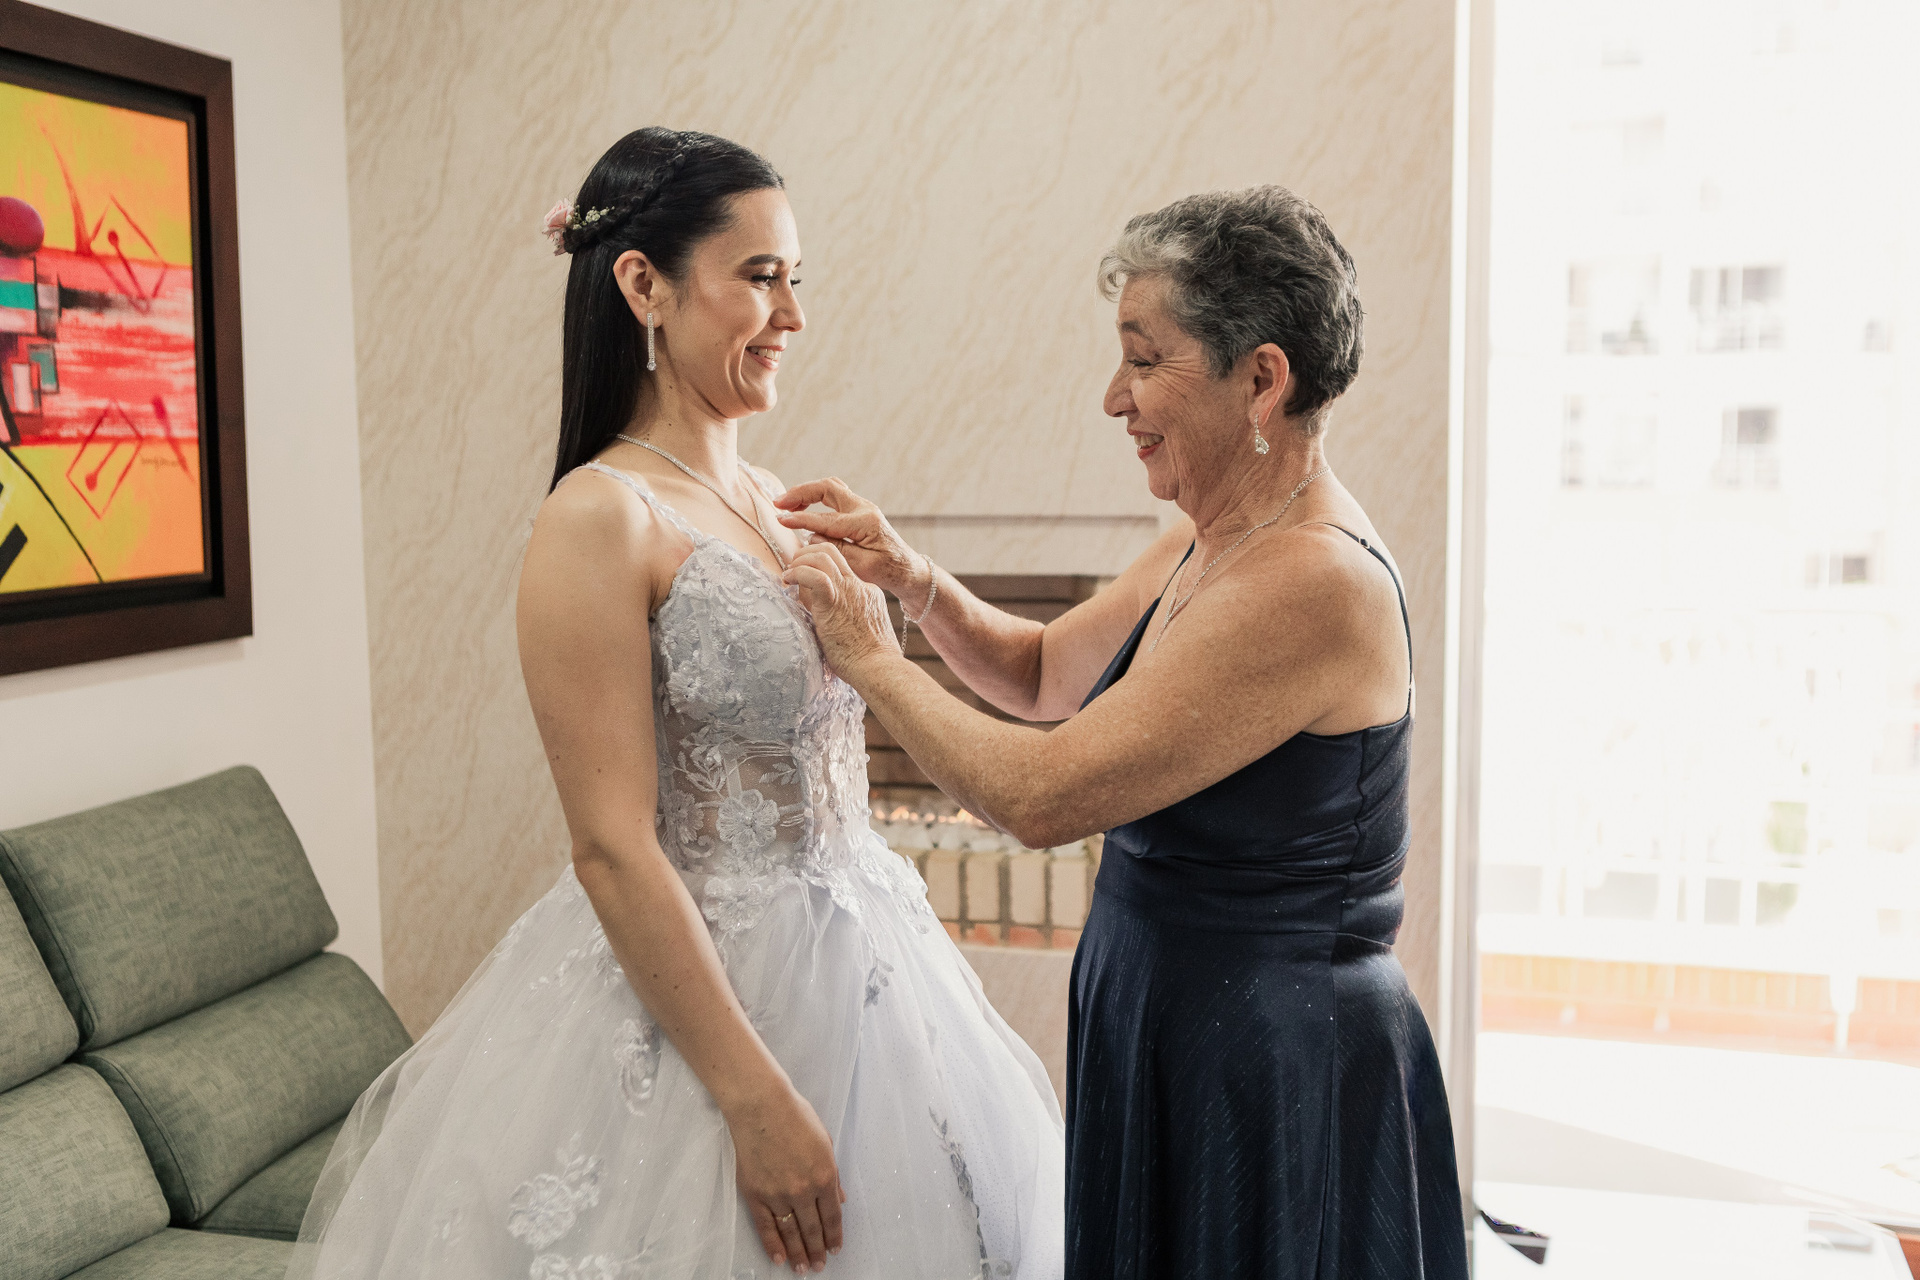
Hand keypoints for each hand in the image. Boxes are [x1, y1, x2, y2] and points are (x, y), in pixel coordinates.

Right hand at [726, 1082, 844, 1272]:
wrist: (761, 1106)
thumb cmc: (794, 1116)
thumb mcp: (825, 1142)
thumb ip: (833, 1175)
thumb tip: (839, 1198)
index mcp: (824, 1176)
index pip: (832, 1216)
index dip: (835, 1235)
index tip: (835, 1248)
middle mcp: (803, 1190)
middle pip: (813, 1229)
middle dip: (818, 1250)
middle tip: (821, 1265)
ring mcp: (778, 1195)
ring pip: (791, 1233)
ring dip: (799, 1253)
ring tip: (804, 1268)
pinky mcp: (756, 1195)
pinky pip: (766, 1227)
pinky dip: (773, 1244)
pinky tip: (779, 1257)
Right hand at [774, 477, 924, 600]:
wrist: (907, 569)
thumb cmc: (888, 571)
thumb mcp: (863, 567)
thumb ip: (837, 550)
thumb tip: (812, 536)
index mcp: (865, 523)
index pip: (826, 519)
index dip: (801, 519)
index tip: (780, 519)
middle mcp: (864, 509)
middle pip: (827, 488)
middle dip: (801, 493)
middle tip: (779, 503)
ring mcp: (862, 507)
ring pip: (830, 488)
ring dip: (807, 492)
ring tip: (787, 503)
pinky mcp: (859, 511)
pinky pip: (834, 496)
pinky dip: (815, 498)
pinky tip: (802, 508)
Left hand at [783, 541, 899, 679]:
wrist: (879, 668)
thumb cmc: (868, 662)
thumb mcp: (861, 633)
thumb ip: (845, 620)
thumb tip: (822, 619)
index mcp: (867, 593)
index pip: (840, 569)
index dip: (818, 571)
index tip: (804, 584)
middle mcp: (859, 586)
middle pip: (832, 552)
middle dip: (808, 553)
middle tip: (793, 566)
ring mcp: (849, 591)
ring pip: (823, 555)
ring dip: (800, 559)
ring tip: (788, 574)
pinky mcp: (834, 601)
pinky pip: (814, 574)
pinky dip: (798, 572)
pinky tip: (788, 580)